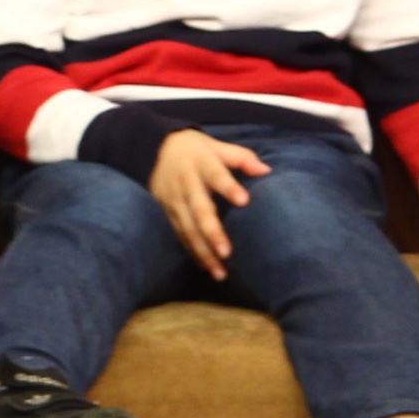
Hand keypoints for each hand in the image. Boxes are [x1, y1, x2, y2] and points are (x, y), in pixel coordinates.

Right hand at [148, 128, 271, 279]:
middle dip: (212, 232)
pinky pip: (180, 234)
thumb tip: (266, 171)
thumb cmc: (194, 149)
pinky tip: (206, 267)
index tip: (244, 200)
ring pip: (188, 228)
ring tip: (220, 272)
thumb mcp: (216, 145)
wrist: (152, 148)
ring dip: (203, 251)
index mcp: (201, 163)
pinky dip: (192, 251)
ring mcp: (174, 200)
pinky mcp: (167, 212)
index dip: (228, 187)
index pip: (216, 175)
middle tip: (226, 253)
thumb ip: (241, 157)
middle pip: (199, 209)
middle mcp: (186, 184)